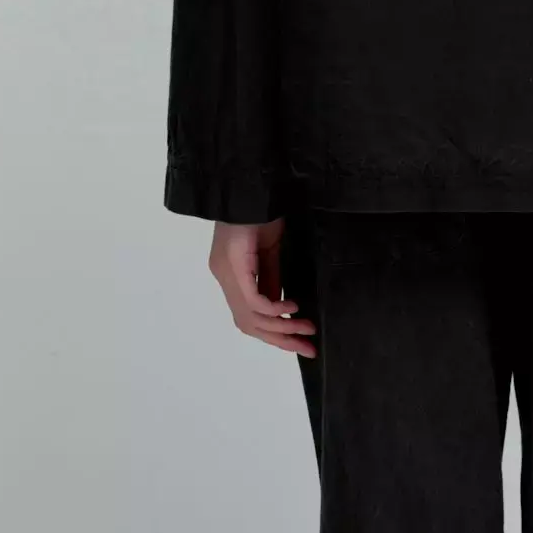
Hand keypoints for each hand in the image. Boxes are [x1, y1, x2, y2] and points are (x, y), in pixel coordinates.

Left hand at [208, 218, 316, 356]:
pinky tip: (292, 308)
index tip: (300, 343)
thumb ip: (271, 278)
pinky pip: (254, 301)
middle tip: (308, 349)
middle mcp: (223, 276)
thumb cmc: (259, 209)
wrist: (250, 183)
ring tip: (306, 330)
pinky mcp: (233, 265)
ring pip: (251, 318)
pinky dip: (275, 310)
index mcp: (230, 273)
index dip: (274, 334)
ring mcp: (226, 271)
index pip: (248, 317)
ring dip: (281, 329)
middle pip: (248, 324)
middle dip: (280, 339)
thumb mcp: (270, 249)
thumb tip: (281, 309)